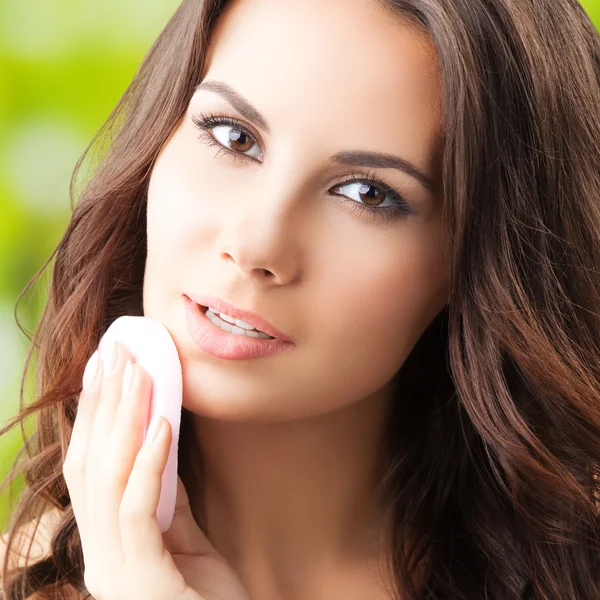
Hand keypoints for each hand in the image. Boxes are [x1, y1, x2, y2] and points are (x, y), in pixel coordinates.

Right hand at [63, 341, 251, 599]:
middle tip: (116, 353)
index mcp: (108, 546)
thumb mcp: (186, 542)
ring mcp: (115, 571)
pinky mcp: (141, 581)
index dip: (95, 416)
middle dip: (102, 404)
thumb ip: (167, 501)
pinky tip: (162, 424)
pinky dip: (147, 463)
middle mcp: (100, 556)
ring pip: (106, 479)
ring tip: (136, 373)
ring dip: (122, 420)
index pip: (91, 468)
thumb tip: (160, 447)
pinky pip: (136, 510)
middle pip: (89, 465)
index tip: (107, 368)